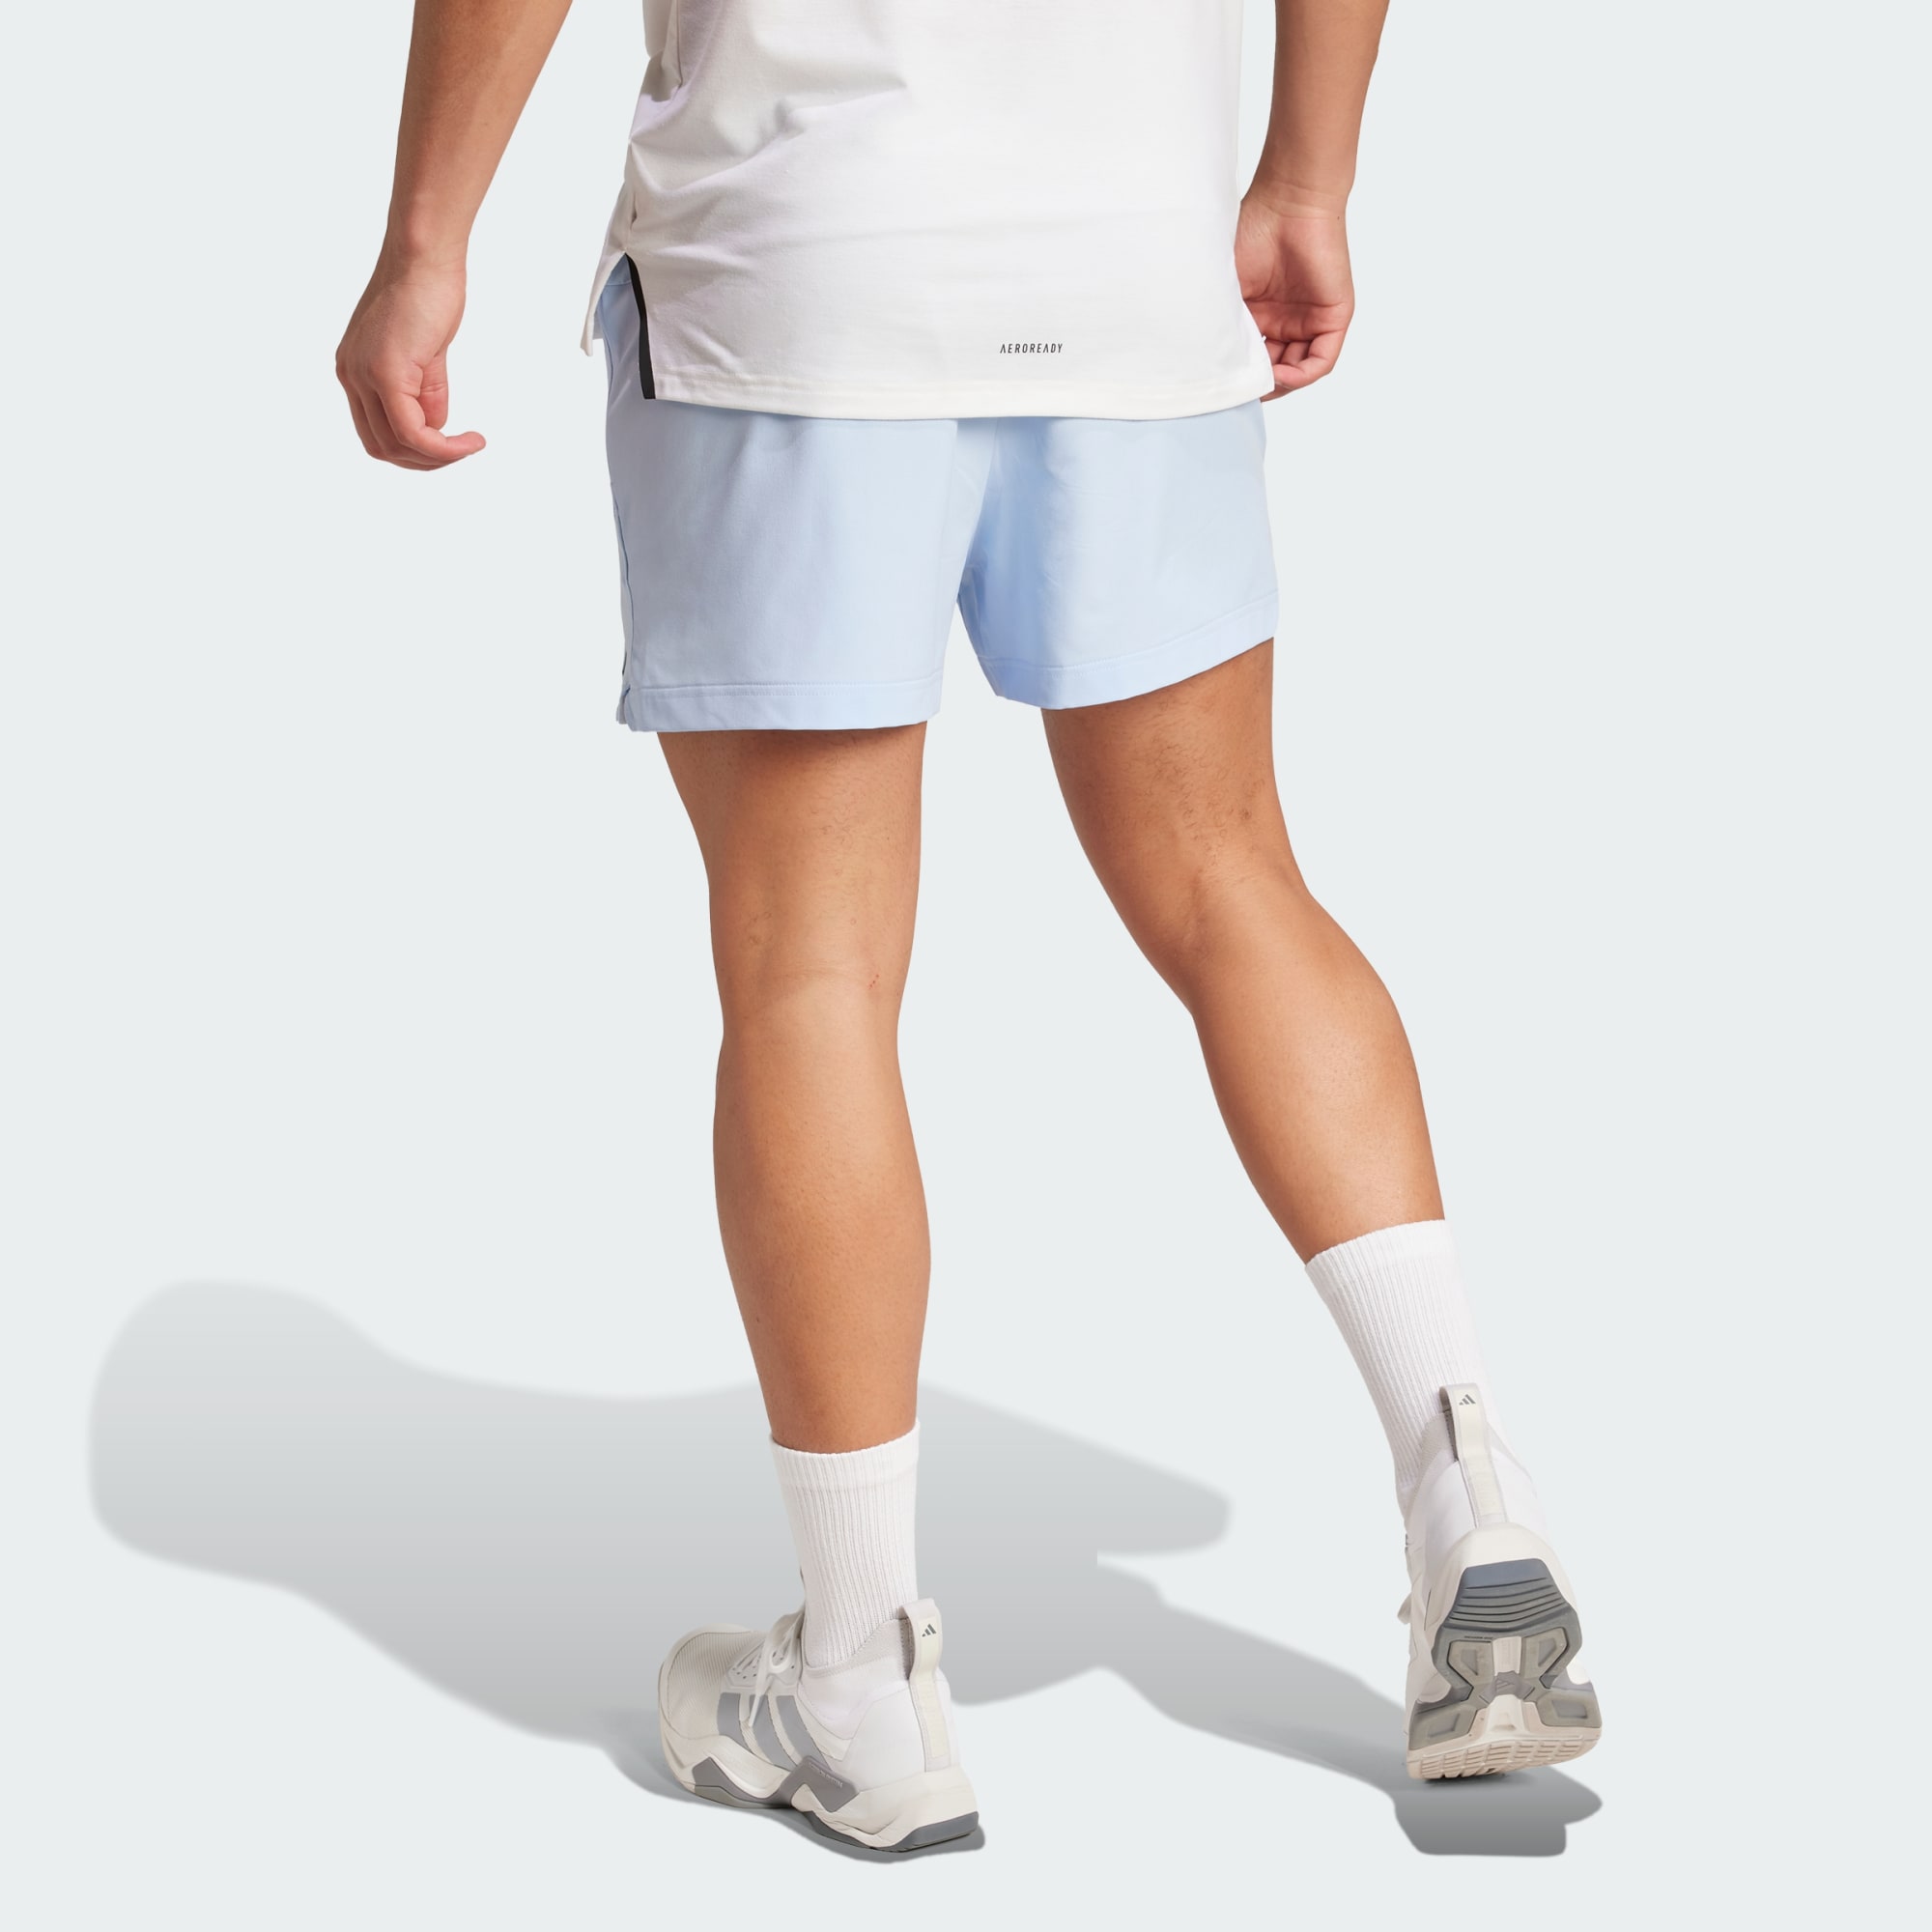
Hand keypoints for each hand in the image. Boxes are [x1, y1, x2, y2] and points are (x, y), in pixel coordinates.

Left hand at [335, 256, 485, 468]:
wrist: (424, 256)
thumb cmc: (427, 291)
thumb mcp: (426, 353)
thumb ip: (426, 393)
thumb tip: (436, 428)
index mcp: (355, 370)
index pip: (375, 432)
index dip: (412, 451)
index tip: (447, 445)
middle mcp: (351, 375)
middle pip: (382, 447)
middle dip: (425, 461)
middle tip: (461, 452)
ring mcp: (363, 375)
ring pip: (397, 445)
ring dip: (438, 456)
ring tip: (468, 445)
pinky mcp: (384, 373)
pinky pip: (412, 431)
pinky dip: (443, 446)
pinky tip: (468, 441)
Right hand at [1236, 195, 1355, 397]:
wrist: (1288, 202)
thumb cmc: (1251, 233)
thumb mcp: (1226, 290)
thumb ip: (1221, 326)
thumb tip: (1207, 367)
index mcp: (1259, 315)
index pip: (1251, 360)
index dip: (1238, 377)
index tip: (1219, 385)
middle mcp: (1285, 321)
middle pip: (1274, 371)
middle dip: (1258, 385)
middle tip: (1240, 391)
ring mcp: (1310, 320)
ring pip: (1297, 371)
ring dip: (1279, 385)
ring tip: (1259, 384)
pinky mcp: (1334, 317)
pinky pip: (1321, 361)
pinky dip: (1301, 376)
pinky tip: (1281, 376)